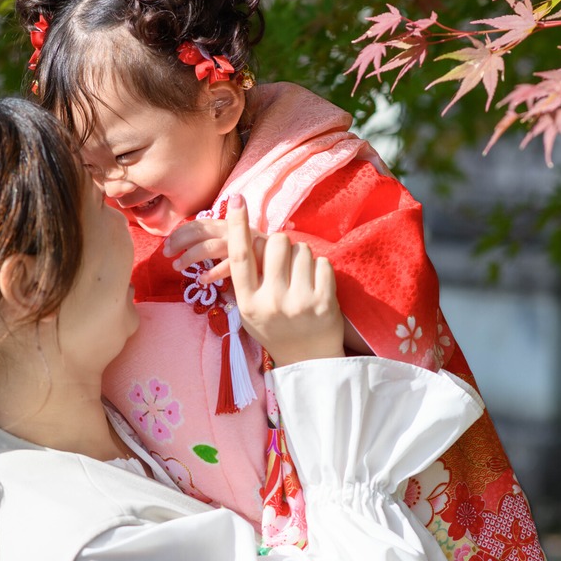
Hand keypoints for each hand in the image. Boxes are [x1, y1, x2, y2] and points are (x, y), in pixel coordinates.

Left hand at [165, 218, 265, 284]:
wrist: (288, 258)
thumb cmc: (256, 253)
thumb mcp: (234, 242)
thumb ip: (215, 241)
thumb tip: (187, 245)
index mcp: (227, 225)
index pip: (198, 223)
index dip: (180, 232)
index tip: (167, 244)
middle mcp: (233, 231)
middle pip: (199, 231)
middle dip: (179, 241)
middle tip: (166, 254)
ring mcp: (242, 244)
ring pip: (209, 247)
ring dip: (190, 256)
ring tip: (177, 266)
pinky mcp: (252, 259)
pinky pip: (229, 265)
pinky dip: (214, 272)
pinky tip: (203, 279)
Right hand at [226, 195, 344, 366]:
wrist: (308, 361)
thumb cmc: (275, 330)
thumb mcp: (249, 311)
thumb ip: (246, 279)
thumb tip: (243, 236)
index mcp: (248, 303)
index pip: (239, 256)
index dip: (237, 225)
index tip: (237, 200)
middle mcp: (271, 302)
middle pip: (275, 244)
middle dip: (280, 244)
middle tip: (283, 259)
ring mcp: (299, 302)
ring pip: (301, 250)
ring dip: (302, 257)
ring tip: (301, 278)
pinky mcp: (324, 303)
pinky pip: (322, 263)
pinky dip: (320, 270)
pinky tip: (316, 286)